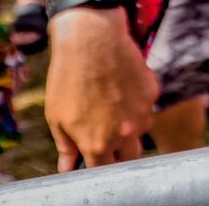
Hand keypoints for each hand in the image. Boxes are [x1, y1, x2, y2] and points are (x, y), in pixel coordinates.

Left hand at [45, 7, 157, 169]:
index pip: (104, 171)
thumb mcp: (57, 116)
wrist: (90, 37)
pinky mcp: (152, 92)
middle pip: (129, 158)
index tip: (93, 158)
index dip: (98, 166)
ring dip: (130, 128)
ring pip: (140, 131)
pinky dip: (136, 103)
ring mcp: (142, 113)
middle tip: (106, 137)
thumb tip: (67, 166)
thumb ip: (66, 146)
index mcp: (98, 144)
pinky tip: (120, 85)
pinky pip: (146, 106)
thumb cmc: (68, 77)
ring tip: (111, 104)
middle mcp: (125, 133)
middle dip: (119, 154)